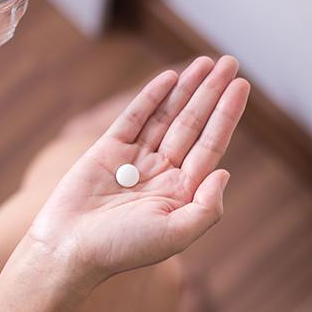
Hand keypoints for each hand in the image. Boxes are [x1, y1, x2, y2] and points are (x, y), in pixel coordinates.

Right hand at [30, 56, 250, 282]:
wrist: (70, 247)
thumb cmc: (121, 248)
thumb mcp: (175, 235)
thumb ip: (207, 207)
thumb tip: (224, 172)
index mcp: (179, 192)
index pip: (210, 146)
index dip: (227, 115)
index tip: (242, 86)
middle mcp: (161, 173)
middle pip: (192, 124)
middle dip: (211, 93)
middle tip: (229, 63)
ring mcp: (134, 160)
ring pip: (166, 117)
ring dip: (186, 89)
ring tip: (205, 63)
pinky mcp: (107, 150)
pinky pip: (133, 118)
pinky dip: (150, 98)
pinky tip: (169, 79)